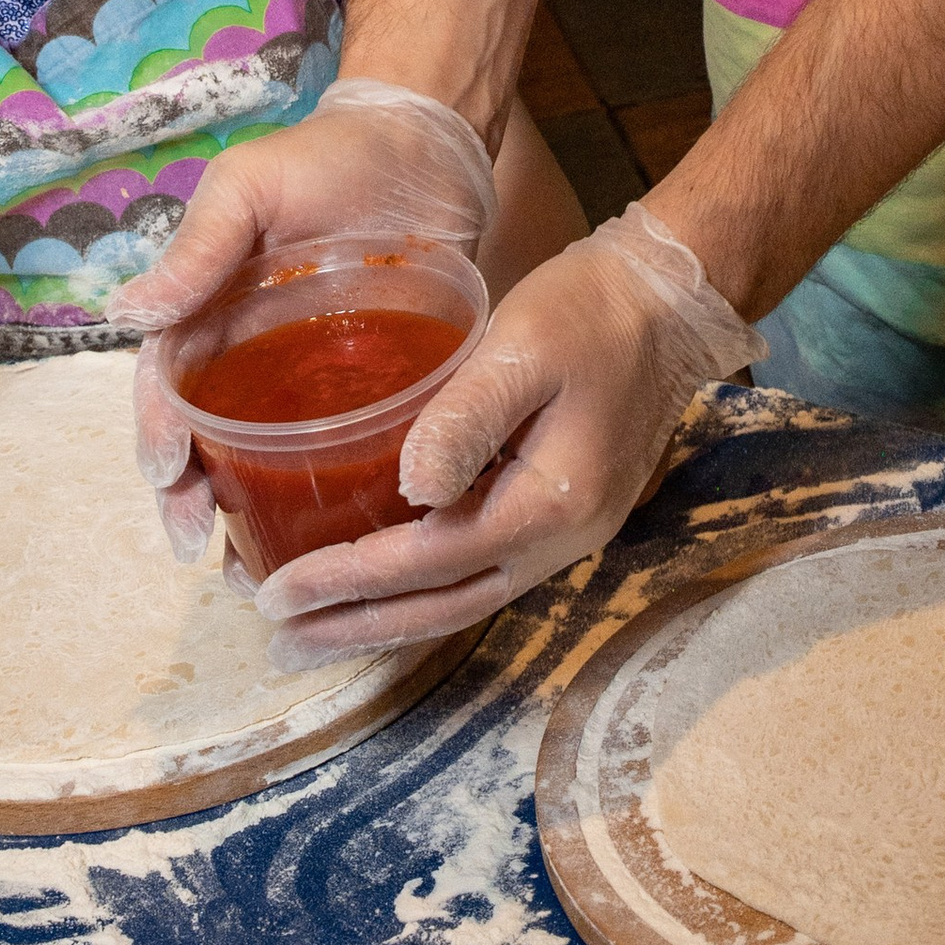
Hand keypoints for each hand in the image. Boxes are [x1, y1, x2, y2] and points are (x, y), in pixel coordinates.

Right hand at [125, 78, 498, 557]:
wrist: (427, 145)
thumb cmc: (328, 156)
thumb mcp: (251, 186)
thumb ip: (200, 246)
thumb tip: (127, 312)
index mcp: (211, 313)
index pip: (168, 386)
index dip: (160, 434)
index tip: (169, 477)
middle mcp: (252, 356)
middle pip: (207, 440)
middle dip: (191, 498)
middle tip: (198, 544)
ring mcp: (313, 378)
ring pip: (266, 462)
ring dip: (249, 516)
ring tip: (252, 572)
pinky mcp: (374, 388)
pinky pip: (344, 454)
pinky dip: (330, 499)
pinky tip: (336, 543)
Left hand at [230, 203, 751, 658]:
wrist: (667, 303)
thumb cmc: (589, 311)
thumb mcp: (522, 347)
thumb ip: (466, 417)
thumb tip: (410, 490)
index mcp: (548, 503)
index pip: (429, 559)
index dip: (351, 579)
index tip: (278, 592)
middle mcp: (559, 541)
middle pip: (444, 606)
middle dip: (357, 626)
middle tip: (277, 640)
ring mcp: (565, 536)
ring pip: (462, 599)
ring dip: (386, 619)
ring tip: (312, 631)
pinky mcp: (559, 516)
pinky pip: (478, 571)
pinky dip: (422, 590)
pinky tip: (379, 586)